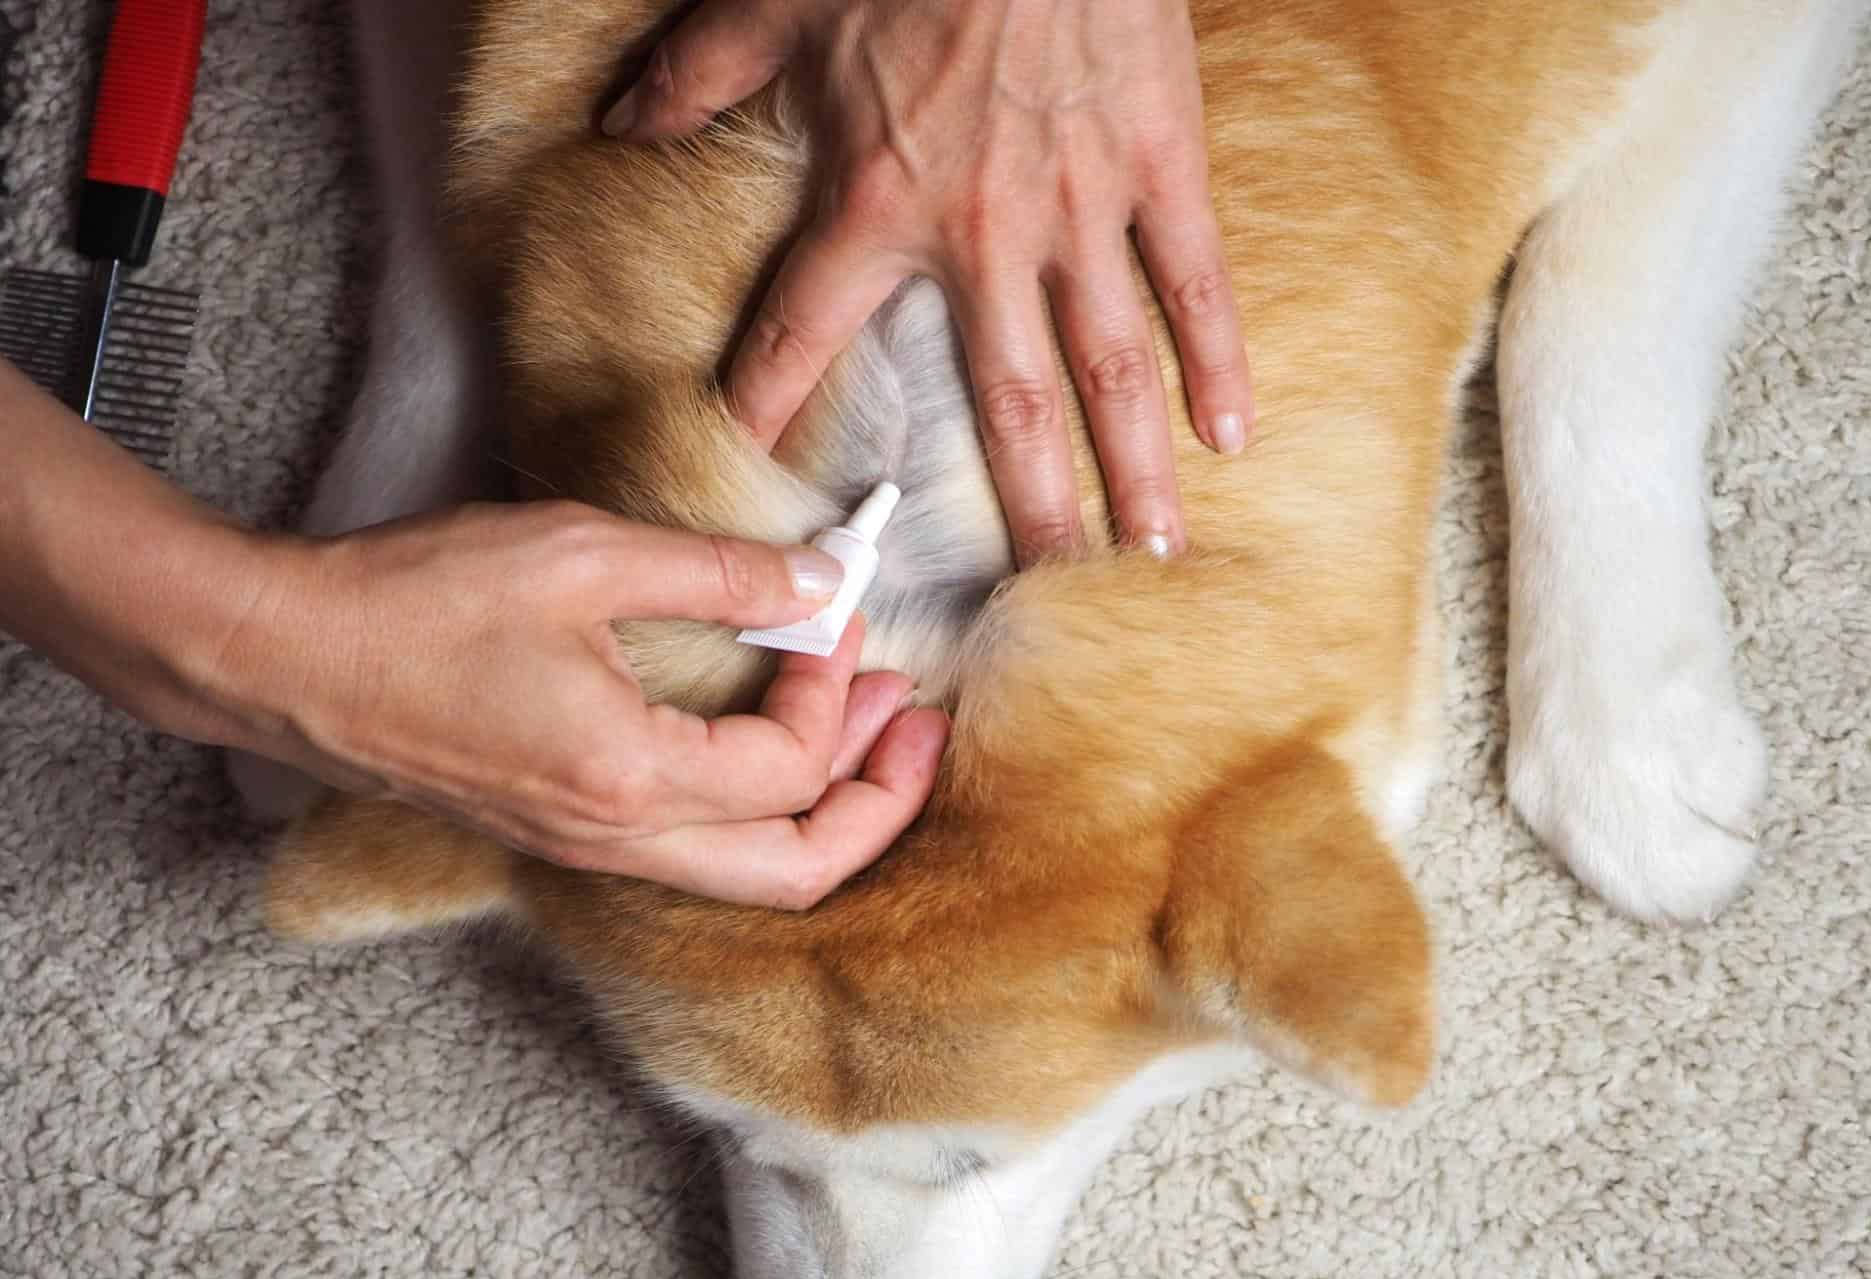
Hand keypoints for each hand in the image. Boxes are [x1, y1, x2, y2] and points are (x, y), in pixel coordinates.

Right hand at [0, 357, 944, 910]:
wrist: (281, 661)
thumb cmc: (411, 605)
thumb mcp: (581, 556)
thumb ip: (720, 572)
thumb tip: (823, 580)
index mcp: (630, 781)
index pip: (793, 769)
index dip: (838, 689)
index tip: (834, 614)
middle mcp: (618, 840)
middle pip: (800, 875)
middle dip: (880, 805)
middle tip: (917, 726)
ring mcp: (588, 847)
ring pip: (750, 874)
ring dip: (825, 808)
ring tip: (867, 727)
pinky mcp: (564, 830)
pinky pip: (696, 851)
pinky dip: (759, 807)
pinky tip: (767, 737)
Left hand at [605, 0, 1253, 563]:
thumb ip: (698, 74)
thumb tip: (621, 123)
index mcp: (875, 202)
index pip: (808, 333)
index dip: (775, 409)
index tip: (768, 488)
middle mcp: (983, 236)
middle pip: (1003, 403)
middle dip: (1021, 509)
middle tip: (1035, 597)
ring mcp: (1082, 207)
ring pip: (1109, 365)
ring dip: (1130, 468)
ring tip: (1147, 556)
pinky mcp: (1159, 163)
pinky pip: (1193, 279)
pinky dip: (1217, 357)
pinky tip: (1233, 436)